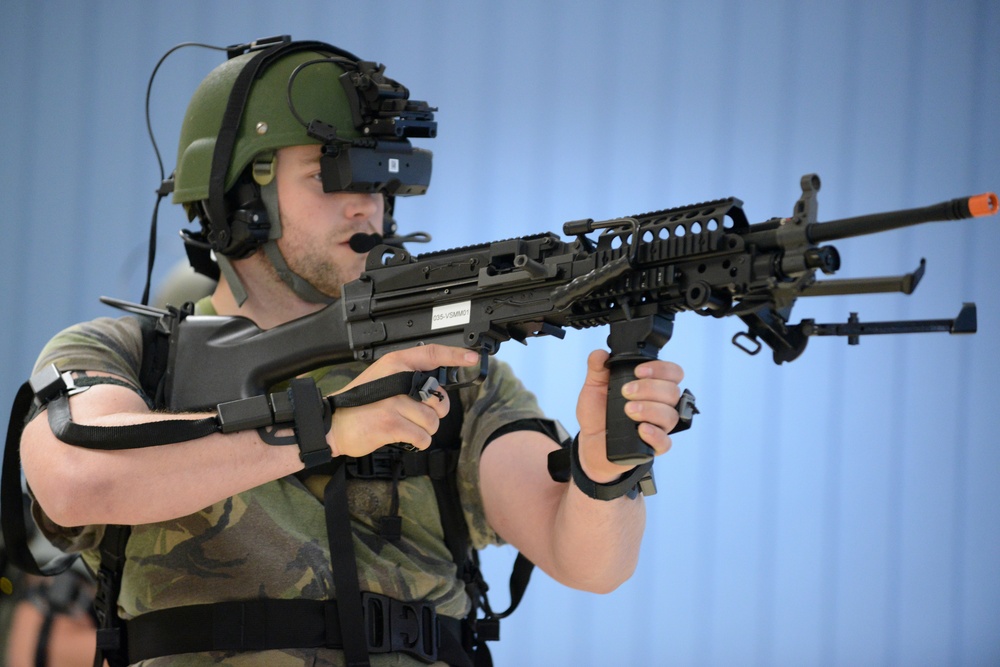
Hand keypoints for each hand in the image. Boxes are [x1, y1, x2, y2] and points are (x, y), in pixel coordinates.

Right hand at [327, 345, 480, 457]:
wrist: (333, 425)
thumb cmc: (360, 405)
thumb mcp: (383, 380)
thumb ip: (408, 378)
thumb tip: (438, 390)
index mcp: (395, 364)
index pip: (431, 354)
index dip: (455, 355)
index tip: (472, 358)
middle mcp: (397, 379)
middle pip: (438, 398)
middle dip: (434, 412)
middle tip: (414, 415)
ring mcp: (393, 402)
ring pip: (432, 422)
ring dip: (423, 430)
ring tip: (403, 426)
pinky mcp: (391, 424)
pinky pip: (422, 437)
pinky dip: (417, 442)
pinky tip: (402, 437)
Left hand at [576, 349, 683, 482]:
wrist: (589, 441)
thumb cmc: (598, 413)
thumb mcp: (594, 387)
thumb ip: (597, 368)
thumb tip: (600, 354)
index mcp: (651, 387)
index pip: (672, 373)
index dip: (661, 369)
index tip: (638, 371)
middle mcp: (659, 405)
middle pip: (672, 392)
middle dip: (649, 389)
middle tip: (626, 392)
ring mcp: (658, 427)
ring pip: (670, 416)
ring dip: (650, 409)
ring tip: (628, 410)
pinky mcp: (652, 447)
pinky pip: (665, 443)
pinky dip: (655, 435)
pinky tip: (641, 429)